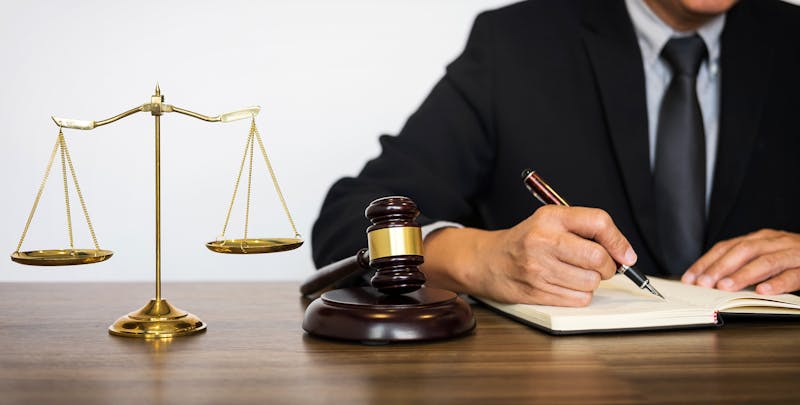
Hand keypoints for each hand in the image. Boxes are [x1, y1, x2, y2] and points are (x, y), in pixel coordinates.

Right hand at [422, 206, 636, 306]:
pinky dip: (579, 295)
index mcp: (550, 217)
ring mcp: (538, 268)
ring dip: (591, 282)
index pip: (598, 222)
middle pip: (598, 257)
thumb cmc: (524, 241)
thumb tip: (623, 253)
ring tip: (576, 274)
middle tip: (601, 266)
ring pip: (590, 282)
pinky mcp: (536, 291)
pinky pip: (578, 298)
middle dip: (608, 267)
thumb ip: (584, 229)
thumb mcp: (550, 222)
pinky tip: (565, 285)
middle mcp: (543, 240)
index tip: (626, 254)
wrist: (487, 261)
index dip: (619, 241)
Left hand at [682, 229, 799, 293]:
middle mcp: (774, 241)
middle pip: (742, 251)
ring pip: (765, 261)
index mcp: (760, 238)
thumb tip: (711, 281)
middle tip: (703, 283)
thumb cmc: (793, 259)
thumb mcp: (767, 257)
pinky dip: (777, 283)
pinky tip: (763, 291)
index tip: (689, 278)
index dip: (706, 262)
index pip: (726, 247)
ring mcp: (793, 252)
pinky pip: (793, 274)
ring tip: (725, 287)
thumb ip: (744, 265)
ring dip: (742, 275)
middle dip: (719, 268)